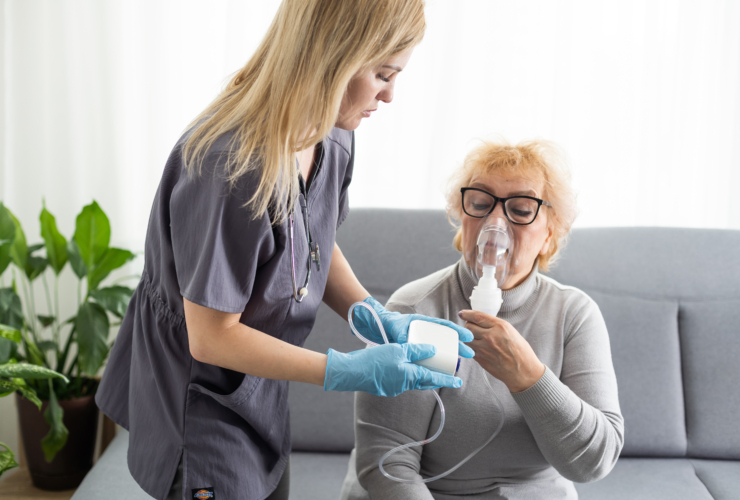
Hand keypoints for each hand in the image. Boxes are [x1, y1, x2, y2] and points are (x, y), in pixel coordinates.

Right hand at [323, 344, 463, 396]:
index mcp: (409, 375)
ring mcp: (394, 388)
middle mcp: (404, 385)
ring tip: (429, 370)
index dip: (447, 379)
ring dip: (423, 377)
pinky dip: (409, 376)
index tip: (459, 382)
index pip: (433, 378)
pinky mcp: (386, 387)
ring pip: (414, 382)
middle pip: (425, 382)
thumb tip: (432, 351)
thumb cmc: (374, 360)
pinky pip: (402, 382)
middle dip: (437, 378)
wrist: (351, 373)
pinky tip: (406, 369)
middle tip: (448, 375)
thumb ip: (416, 350)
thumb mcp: (397, 350)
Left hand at [353, 297, 474, 357]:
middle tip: (470, 354)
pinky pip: (430, 357)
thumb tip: (408, 347)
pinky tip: (442, 371)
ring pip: (440, 349)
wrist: (378, 329)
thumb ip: (401, 337)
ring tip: (458, 365)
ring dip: (450, 356)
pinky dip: (437, 363)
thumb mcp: (396, 329)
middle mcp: (425, 332)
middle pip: (446, 339)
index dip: (457, 331)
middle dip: (458, 346)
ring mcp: (422, 342)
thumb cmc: (389, 325)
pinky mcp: (417, 351)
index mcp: (424, 323)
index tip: (469, 337)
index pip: (444, 326)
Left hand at [458, 310, 544, 392]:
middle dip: (468, 325)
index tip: (463, 313)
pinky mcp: (480, 359)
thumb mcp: (512, 332)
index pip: (477, 317)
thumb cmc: (521, 352)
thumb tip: (480, 321)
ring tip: (474, 338)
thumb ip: (495, 326)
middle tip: (472, 327)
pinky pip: (470, 349)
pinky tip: (478, 347)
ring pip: (466, 338)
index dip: (467, 314)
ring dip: (468, 337)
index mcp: (500, 327)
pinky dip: (471, 347)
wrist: (523, 372)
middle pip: (468, 326)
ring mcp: (484, 349)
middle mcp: (490, 337)